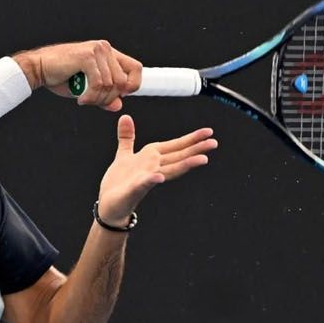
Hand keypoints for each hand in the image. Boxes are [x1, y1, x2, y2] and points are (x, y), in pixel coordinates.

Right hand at [13, 40, 143, 111]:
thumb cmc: (61, 77)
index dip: (132, 85)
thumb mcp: (87, 89)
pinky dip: (91, 97)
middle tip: (93, 101)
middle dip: (110, 98)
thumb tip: (119, 105)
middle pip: (123, 81)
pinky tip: (81, 99)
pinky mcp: (87, 57)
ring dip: (98, 99)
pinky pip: (99, 84)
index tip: (119, 96)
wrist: (38, 68)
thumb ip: (104, 96)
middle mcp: (105, 48)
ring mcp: (97, 50)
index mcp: (108, 53)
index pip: (136, 68)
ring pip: (111, 84)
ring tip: (84, 100)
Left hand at [96, 115, 216, 223]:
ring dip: (185, 165)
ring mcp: (145, 179)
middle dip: (196, 150)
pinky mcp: (133, 190)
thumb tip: (125, 116)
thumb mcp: (123, 155)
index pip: (175, 146)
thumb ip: (127, 137)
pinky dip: (152, 180)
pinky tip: (159, 177)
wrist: (110, 206)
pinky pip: (144, 184)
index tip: (207, 132)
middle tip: (214, 143)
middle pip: (178, 157)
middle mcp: (153, 168)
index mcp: (151, 157)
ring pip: (169, 170)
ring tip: (202, 159)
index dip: (191, 138)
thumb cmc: (119, 183)